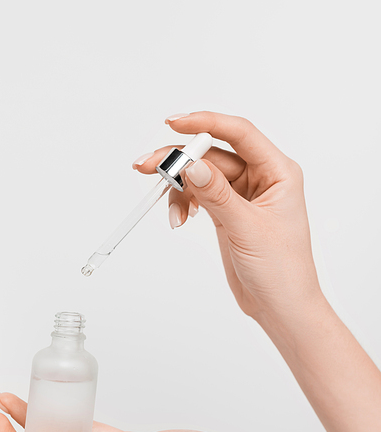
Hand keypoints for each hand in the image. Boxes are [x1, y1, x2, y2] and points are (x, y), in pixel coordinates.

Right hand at [133, 111, 322, 320]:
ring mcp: (241, 194)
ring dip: (178, 187)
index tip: (175, 123)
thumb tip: (191, 165)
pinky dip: (183, 202)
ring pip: (200, 174)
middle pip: (212, 154)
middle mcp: (260, 177)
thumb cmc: (282, 271)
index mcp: (278, 172)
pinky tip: (179, 218)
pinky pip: (198, 193)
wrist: (280, 308)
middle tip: (148, 166)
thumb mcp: (247, 229)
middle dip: (179, 160)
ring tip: (170, 210)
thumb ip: (217, 195)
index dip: (206, 123)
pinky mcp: (226, 210)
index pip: (240, 133)